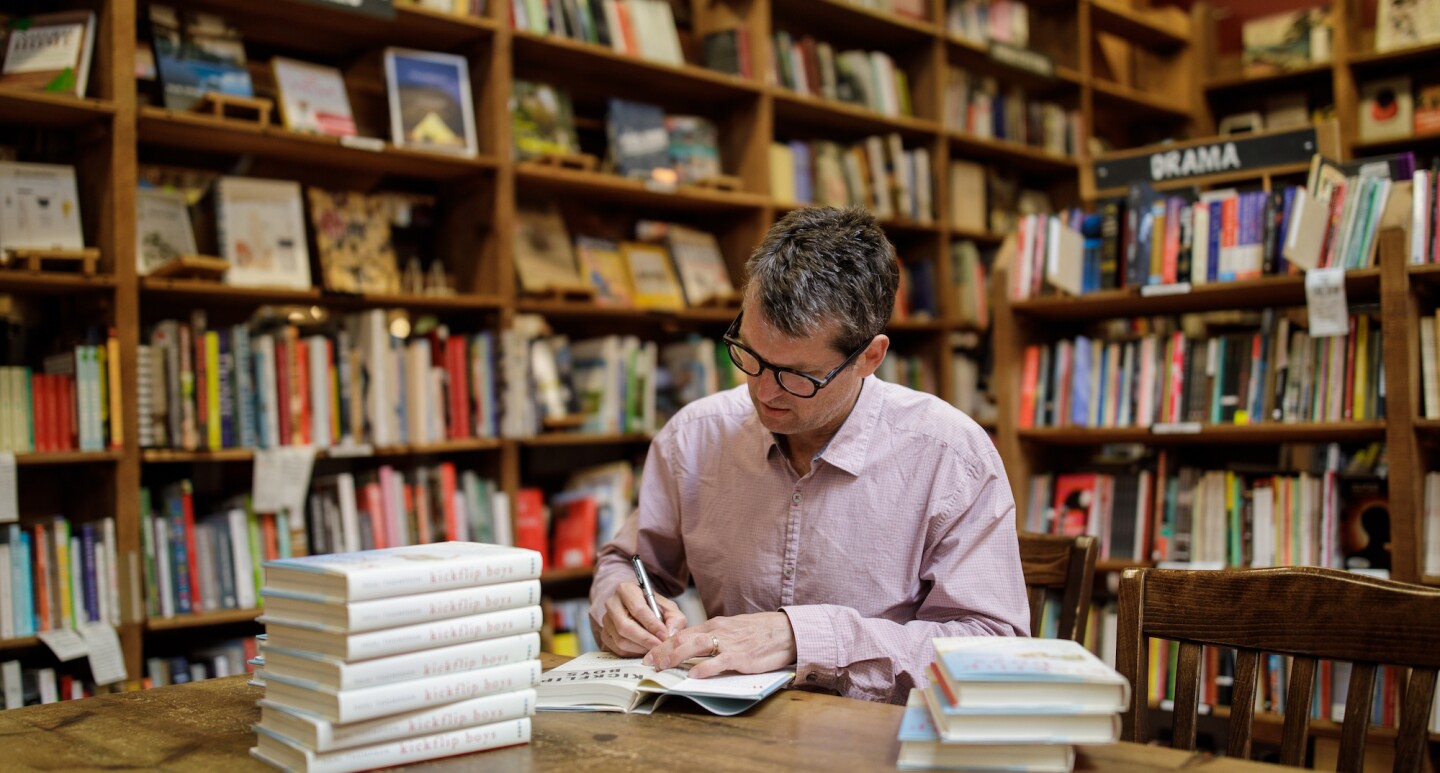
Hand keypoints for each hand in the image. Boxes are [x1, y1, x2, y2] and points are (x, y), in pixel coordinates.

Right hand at [597, 581, 686, 656]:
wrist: (642, 612)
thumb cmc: (655, 609)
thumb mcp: (670, 609)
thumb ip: (675, 620)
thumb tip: (670, 634)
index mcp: (626, 590)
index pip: (637, 609)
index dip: (652, 624)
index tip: (664, 634)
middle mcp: (612, 603)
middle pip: (625, 626)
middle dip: (645, 639)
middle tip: (659, 646)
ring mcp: (606, 620)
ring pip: (621, 640)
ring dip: (640, 648)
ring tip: (654, 648)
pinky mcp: (605, 635)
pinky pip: (617, 649)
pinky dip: (633, 653)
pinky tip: (644, 650)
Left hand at [644, 611, 796, 678]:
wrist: (787, 631)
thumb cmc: (760, 631)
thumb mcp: (733, 629)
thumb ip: (714, 637)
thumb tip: (693, 648)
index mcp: (716, 625)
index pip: (683, 633)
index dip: (663, 643)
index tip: (650, 654)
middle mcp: (719, 631)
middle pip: (684, 638)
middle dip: (662, 650)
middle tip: (647, 662)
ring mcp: (730, 643)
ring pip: (696, 646)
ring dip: (676, 656)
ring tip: (662, 666)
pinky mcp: (742, 657)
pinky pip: (720, 661)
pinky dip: (706, 668)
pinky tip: (694, 674)